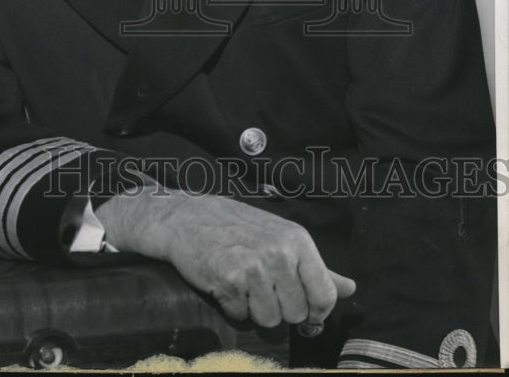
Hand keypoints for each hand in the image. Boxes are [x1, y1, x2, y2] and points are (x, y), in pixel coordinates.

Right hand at [96, 188, 355, 328]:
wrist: (188, 217)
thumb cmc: (238, 227)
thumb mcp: (283, 238)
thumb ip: (317, 268)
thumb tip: (351, 288)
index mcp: (298, 240)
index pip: (325, 295)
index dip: (316, 312)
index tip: (306, 315)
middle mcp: (279, 252)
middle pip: (296, 314)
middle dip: (280, 309)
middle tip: (263, 289)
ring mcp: (254, 267)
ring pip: (270, 320)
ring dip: (255, 310)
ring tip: (244, 285)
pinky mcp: (228, 280)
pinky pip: (242, 316)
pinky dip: (233, 307)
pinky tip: (226, 284)